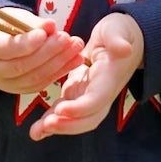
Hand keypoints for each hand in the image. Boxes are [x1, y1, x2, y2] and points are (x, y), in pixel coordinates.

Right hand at [0, 10, 83, 95]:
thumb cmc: (5, 26)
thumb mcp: (14, 17)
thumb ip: (32, 23)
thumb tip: (51, 26)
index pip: (7, 48)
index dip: (28, 43)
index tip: (46, 32)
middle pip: (21, 66)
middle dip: (48, 52)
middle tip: (67, 39)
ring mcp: (5, 84)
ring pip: (33, 78)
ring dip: (59, 63)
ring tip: (76, 48)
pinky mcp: (19, 90)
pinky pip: (41, 84)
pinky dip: (60, 72)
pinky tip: (75, 60)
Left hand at [28, 12, 144, 140]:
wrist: (120, 37)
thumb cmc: (118, 31)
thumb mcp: (117, 29)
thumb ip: (118, 39)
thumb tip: (124, 49)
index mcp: (110, 78)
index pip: (97, 99)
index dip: (81, 108)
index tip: (62, 109)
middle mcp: (101, 93)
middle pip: (88, 118)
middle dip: (68, 125)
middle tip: (47, 125)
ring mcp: (88, 96)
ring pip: (75, 119)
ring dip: (57, 127)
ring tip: (36, 132)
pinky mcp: (77, 94)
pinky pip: (65, 112)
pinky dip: (52, 121)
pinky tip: (36, 129)